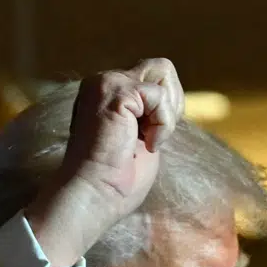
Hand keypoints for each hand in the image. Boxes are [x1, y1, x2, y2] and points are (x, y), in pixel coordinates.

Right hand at [25, 58, 185, 266]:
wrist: (93, 197)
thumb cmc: (114, 181)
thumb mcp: (139, 137)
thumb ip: (150, 114)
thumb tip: (173, 103)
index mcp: (107, 94)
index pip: (153, 80)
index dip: (163, 110)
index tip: (146, 141)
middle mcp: (104, 82)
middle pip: (162, 69)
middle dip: (170, 104)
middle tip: (152, 137)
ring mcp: (108, 84)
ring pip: (163, 71)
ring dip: (166, 111)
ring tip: (147, 139)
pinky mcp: (117, 93)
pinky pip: (160, 96)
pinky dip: (162, 124)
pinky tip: (146, 144)